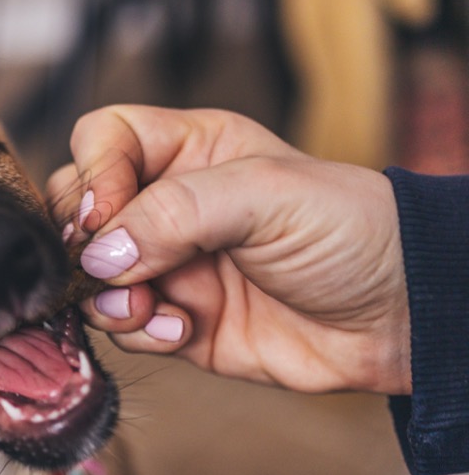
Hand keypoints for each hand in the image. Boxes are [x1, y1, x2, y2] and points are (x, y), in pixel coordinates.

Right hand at [48, 105, 410, 394]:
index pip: (104, 141)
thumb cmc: (350, 233)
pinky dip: (140, 333)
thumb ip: (176, 213)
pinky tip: (182, 331)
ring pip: (92, 277)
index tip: (107, 213)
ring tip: (152, 308)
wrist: (394, 317)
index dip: (94, 173)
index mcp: (190, 151)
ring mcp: (168, 266)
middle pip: (80, 211)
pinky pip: (123, 327)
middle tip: (112, 268)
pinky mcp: (174, 321)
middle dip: (86, 245)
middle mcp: (169, 206)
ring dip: (109, 299)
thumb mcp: (266, 195)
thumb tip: (100, 254)